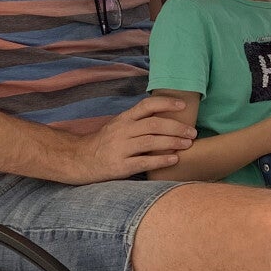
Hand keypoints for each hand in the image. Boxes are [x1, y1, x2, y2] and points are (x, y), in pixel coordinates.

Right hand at [65, 96, 195, 181]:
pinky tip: (174, 159)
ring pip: (151, 142)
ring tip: (187, 144)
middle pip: (154, 124)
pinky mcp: (120, 166)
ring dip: (173, 142)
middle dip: (176, 127)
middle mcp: (122, 131)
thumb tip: (163, 116)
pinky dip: (161, 160)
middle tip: (192, 132)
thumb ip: (136, 122)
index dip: (166, 104)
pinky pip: (144, 161)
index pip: (146, 105)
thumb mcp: (117, 126)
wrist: (78, 160)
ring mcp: (120, 148)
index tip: (183, 106)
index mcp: (123, 119)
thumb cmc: (103, 144)